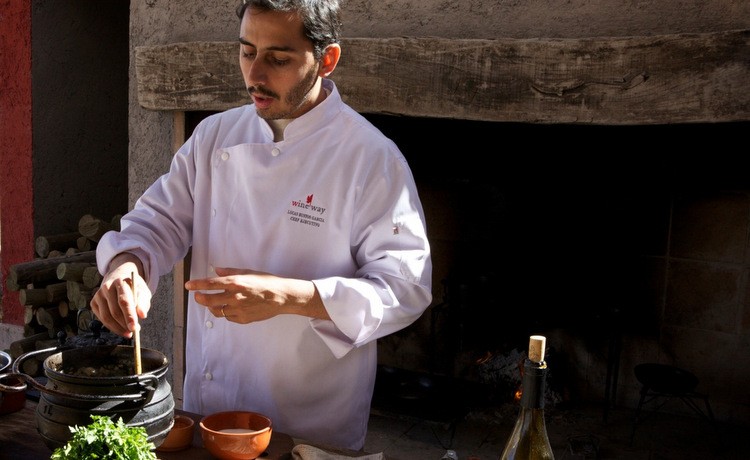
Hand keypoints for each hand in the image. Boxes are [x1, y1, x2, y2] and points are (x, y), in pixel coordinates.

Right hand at [90, 254, 149, 336]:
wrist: (119, 279)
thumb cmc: (133, 288)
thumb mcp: (143, 292)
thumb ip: (143, 303)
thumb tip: (142, 315)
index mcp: (120, 282)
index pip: (124, 301)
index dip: (129, 316)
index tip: (134, 328)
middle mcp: (106, 288)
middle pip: (114, 311)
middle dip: (124, 324)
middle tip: (133, 332)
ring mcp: (98, 295)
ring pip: (106, 317)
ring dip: (118, 328)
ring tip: (128, 332)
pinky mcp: (93, 302)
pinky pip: (101, 318)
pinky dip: (111, 326)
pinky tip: (120, 327)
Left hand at [185, 267, 327, 322]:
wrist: (281, 296)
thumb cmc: (266, 282)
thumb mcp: (248, 272)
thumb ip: (231, 272)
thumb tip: (217, 270)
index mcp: (234, 282)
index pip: (209, 284)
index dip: (196, 285)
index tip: (188, 285)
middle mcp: (234, 296)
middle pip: (208, 300)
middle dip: (199, 298)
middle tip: (197, 296)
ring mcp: (238, 309)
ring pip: (216, 310)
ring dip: (211, 306)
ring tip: (211, 302)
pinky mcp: (242, 319)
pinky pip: (228, 317)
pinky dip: (225, 312)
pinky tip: (228, 307)